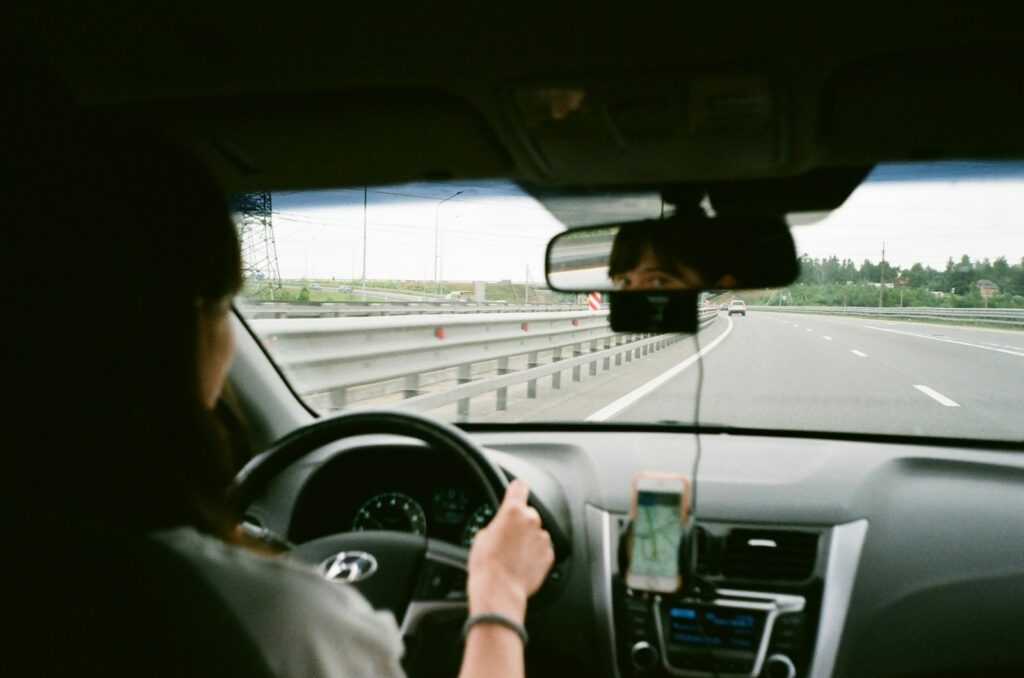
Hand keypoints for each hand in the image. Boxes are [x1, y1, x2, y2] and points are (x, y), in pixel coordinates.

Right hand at [466, 479, 554, 622]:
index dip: (516, 489)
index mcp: (512, 511)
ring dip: (528, 540)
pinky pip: (542, 549)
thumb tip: (498, 529)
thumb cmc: (486, 566)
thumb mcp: (480, 538)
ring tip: (513, 556)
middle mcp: (531, 520)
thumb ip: (495, 525)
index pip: (519, 486)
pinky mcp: (549, 555)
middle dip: (520, 523)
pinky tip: (521, 564)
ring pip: (536, 532)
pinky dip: (535, 554)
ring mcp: (542, 538)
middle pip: (528, 513)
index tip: (516, 491)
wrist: (499, 591)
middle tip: (507, 539)